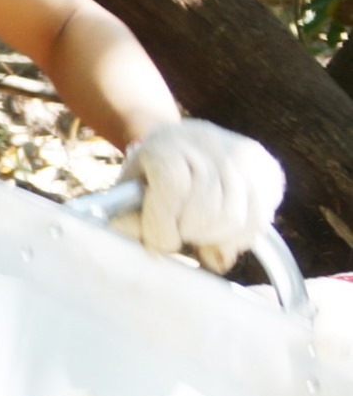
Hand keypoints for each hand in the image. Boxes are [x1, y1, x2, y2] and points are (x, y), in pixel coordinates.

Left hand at [124, 117, 283, 271]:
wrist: (183, 144)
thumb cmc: (150, 176)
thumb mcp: (127, 192)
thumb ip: (131, 221)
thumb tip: (170, 251)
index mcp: (167, 146)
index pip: (173, 187)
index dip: (164, 226)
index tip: (160, 241)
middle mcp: (210, 144)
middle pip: (207, 211)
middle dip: (189, 235)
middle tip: (180, 234)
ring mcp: (244, 157)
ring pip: (236, 221)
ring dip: (214, 240)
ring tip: (199, 234)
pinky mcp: (269, 172)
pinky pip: (260, 221)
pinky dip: (239, 239)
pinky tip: (221, 233)